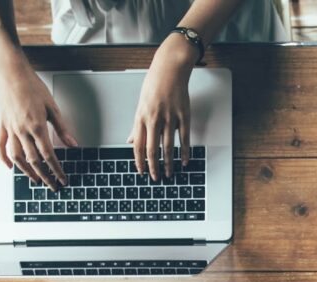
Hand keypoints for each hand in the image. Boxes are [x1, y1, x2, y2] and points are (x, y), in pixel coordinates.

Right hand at [0, 55, 77, 190]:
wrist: (11, 73)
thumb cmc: (32, 86)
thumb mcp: (53, 107)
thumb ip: (62, 129)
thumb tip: (73, 144)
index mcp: (37, 127)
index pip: (49, 156)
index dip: (56, 170)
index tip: (62, 179)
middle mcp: (22, 131)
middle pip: (34, 161)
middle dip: (45, 175)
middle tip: (52, 185)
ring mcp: (10, 129)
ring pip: (18, 157)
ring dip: (27, 171)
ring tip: (35, 179)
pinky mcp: (2, 125)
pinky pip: (0, 146)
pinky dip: (4, 158)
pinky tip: (10, 167)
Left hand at [130, 34, 196, 180]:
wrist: (170, 68)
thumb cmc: (154, 84)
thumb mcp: (141, 104)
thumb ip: (137, 125)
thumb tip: (131, 140)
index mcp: (141, 116)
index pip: (138, 144)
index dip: (139, 161)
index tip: (141, 172)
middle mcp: (154, 118)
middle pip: (152, 149)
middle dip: (153, 167)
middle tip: (155, 178)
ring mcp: (170, 117)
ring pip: (168, 146)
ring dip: (169, 163)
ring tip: (170, 173)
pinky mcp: (183, 115)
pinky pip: (184, 138)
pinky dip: (184, 152)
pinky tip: (184, 161)